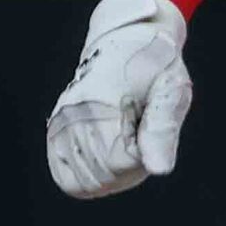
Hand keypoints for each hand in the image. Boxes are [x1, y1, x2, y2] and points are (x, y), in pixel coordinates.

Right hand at [44, 0, 194, 198]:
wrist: (124, 42)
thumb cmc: (155, 64)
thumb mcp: (170, 88)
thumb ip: (162, 129)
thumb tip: (159, 170)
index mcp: (101, 101)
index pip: (121, 162)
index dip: (144, 155)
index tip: (149, 127)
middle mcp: (73, 114)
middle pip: (103, 177)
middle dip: (129, 167)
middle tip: (138, 131)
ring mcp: (60, 124)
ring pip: (86, 183)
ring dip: (112, 174)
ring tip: (123, 139)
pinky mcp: (55, 133)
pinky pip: (66, 179)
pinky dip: (88, 178)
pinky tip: (107, 156)